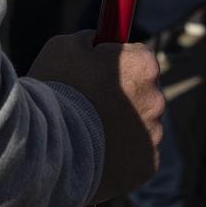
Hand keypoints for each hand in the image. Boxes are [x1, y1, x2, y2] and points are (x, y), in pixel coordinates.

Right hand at [27, 32, 164, 203]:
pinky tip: (95, 154)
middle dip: (121, 97)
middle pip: (142, 93)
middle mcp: (156, 99)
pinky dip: (120, 155)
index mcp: (143, 65)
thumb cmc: (56, 90)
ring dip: (120, 128)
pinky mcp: (147, 166)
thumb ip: (89, 40)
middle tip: (88, 105)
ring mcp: (153, 135)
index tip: (99, 71)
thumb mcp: (65, 47)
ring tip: (85, 134)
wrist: (48, 146)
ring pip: (139, 126)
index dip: (116, 63)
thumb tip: (96, 42)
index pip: (139, 57)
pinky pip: (136, 155)